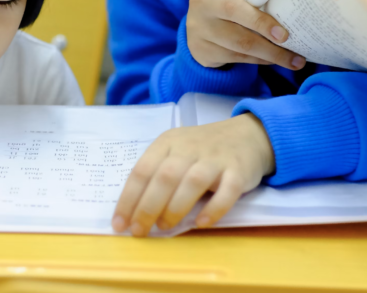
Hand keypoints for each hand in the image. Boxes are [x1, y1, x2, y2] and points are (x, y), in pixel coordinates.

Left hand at [111, 114, 274, 236]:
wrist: (247, 134)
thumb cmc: (203, 149)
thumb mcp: (175, 151)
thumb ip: (158, 174)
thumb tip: (135, 212)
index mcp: (167, 142)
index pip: (142, 170)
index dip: (128, 199)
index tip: (119, 224)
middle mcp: (189, 148)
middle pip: (165, 177)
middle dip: (147, 207)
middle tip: (140, 231)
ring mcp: (215, 159)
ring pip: (193, 182)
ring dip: (175, 207)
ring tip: (165, 227)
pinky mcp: (239, 170)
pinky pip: (227, 191)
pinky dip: (214, 208)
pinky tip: (201, 223)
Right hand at [187, 0, 305, 69]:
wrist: (196, 28)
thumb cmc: (227, 5)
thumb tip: (295, 2)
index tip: (290, 8)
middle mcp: (204, 1)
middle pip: (236, 11)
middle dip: (264, 25)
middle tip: (287, 38)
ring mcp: (199, 27)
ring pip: (240, 41)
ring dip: (270, 52)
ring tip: (294, 61)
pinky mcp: (201, 50)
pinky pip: (237, 57)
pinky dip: (259, 60)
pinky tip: (273, 61)